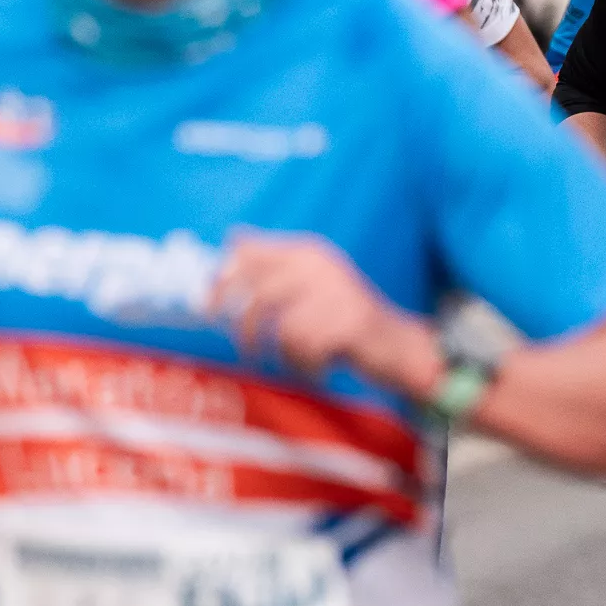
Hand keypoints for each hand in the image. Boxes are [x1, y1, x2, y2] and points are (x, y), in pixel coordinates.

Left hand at [213, 233, 441, 396]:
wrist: (399, 348)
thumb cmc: (342, 320)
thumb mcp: (309, 285)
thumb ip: (273, 266)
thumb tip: (231, 236)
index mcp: (307, 252)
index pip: (249, 255)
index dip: (222, 281)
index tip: (205, 309)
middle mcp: (320, 265)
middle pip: (258, 296)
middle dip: (244, 330)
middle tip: (248, 352)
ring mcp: (337, 292)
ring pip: (282, 329)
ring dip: (283, 354)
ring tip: (294, 361)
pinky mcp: (350, 322)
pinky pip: (306, 349)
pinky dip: (306, 366)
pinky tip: (320, 368)